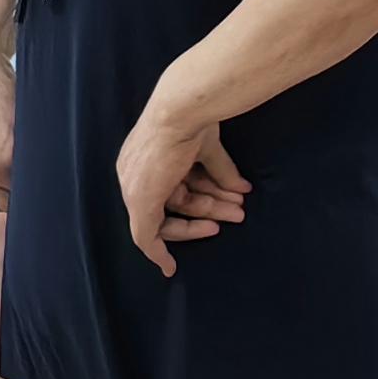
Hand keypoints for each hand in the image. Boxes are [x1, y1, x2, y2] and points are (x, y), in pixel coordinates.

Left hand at [116, 94, 247, 276]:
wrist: (181, 110)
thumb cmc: (192, 119)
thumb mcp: (207, 148)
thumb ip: (220, 170)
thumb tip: (242, 188)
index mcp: (145, 157)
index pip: (170, 185)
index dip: (195, 198)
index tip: (212, 213)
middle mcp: (135, 174)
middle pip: (173, 202)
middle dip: (207, 208)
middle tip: (236, 212)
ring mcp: (136, 189)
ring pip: (173, 213)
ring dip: (208, 213)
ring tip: (237, 213)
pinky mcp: (141, 203)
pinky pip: (146, 237)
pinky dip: (158, 252)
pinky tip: (169, 268)